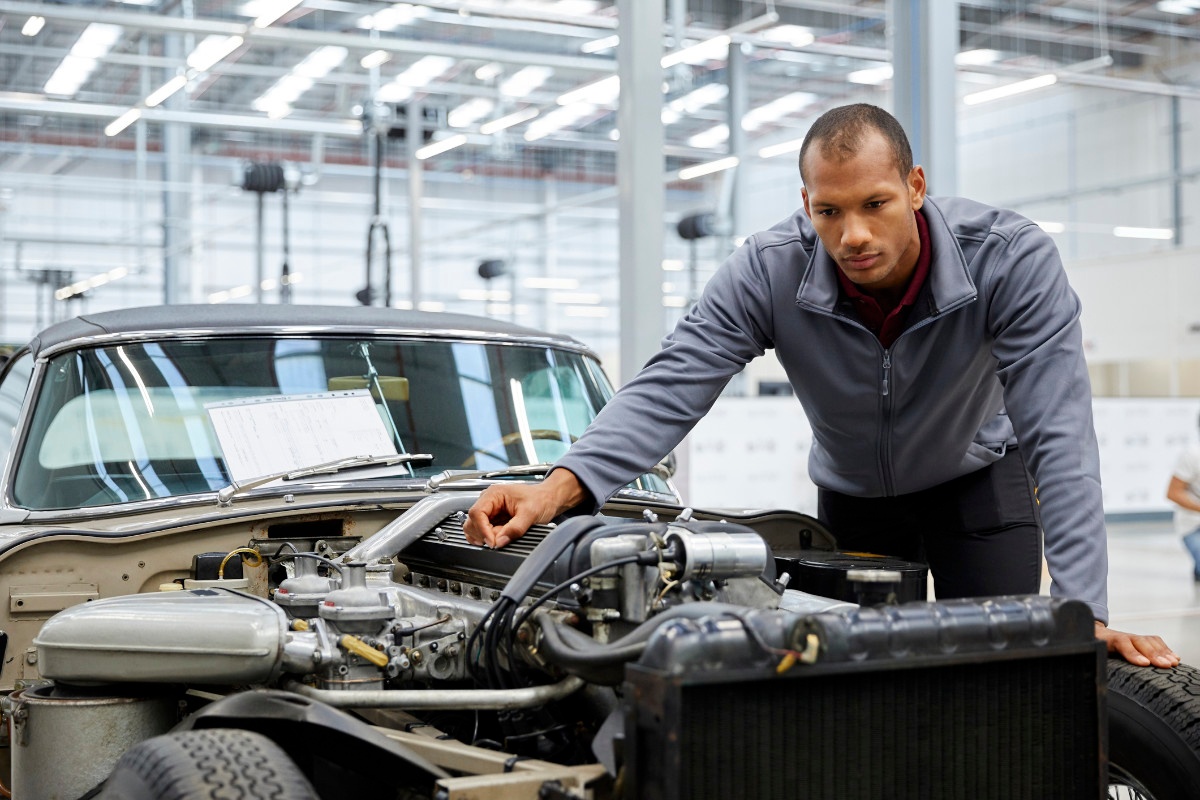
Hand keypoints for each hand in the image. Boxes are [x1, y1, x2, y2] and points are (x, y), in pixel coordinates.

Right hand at [464, 469, 586, 548]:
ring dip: (485, 537)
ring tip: (502, 537)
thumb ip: (515, 528)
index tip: (492, 542)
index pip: (477, 513)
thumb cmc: (541, 499)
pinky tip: (498, 539)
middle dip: (484, 535)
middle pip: (472, 521)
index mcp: (494, 494)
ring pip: (474, 528)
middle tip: (499, 541)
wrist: (549, 499)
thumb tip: (500, 541)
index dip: (482, 529)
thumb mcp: (530, 514)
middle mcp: (489, 501)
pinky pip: (483, 531)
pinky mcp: (493, 519)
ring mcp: (490, 510)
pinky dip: (488, 538)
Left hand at [1095, 621, 1180, 667]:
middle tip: (1165, 665)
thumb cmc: (1095, 647)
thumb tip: (1096, 668)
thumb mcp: (1092, 652)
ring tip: (1173, 663)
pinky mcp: (1141, 639)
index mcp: (1107, 641)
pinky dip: (1166, 650)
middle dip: (1153, 654)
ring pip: (1149, 641)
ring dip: (1163, 652)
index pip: (1121, 643)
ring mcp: (1133, 637)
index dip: (1133, 653)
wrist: (1096, 634)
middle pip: (1140, 642)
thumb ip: (1095, 657)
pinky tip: (1174, 658)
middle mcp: (1122, 636)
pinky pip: (1156, 642)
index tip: (1145, 663)